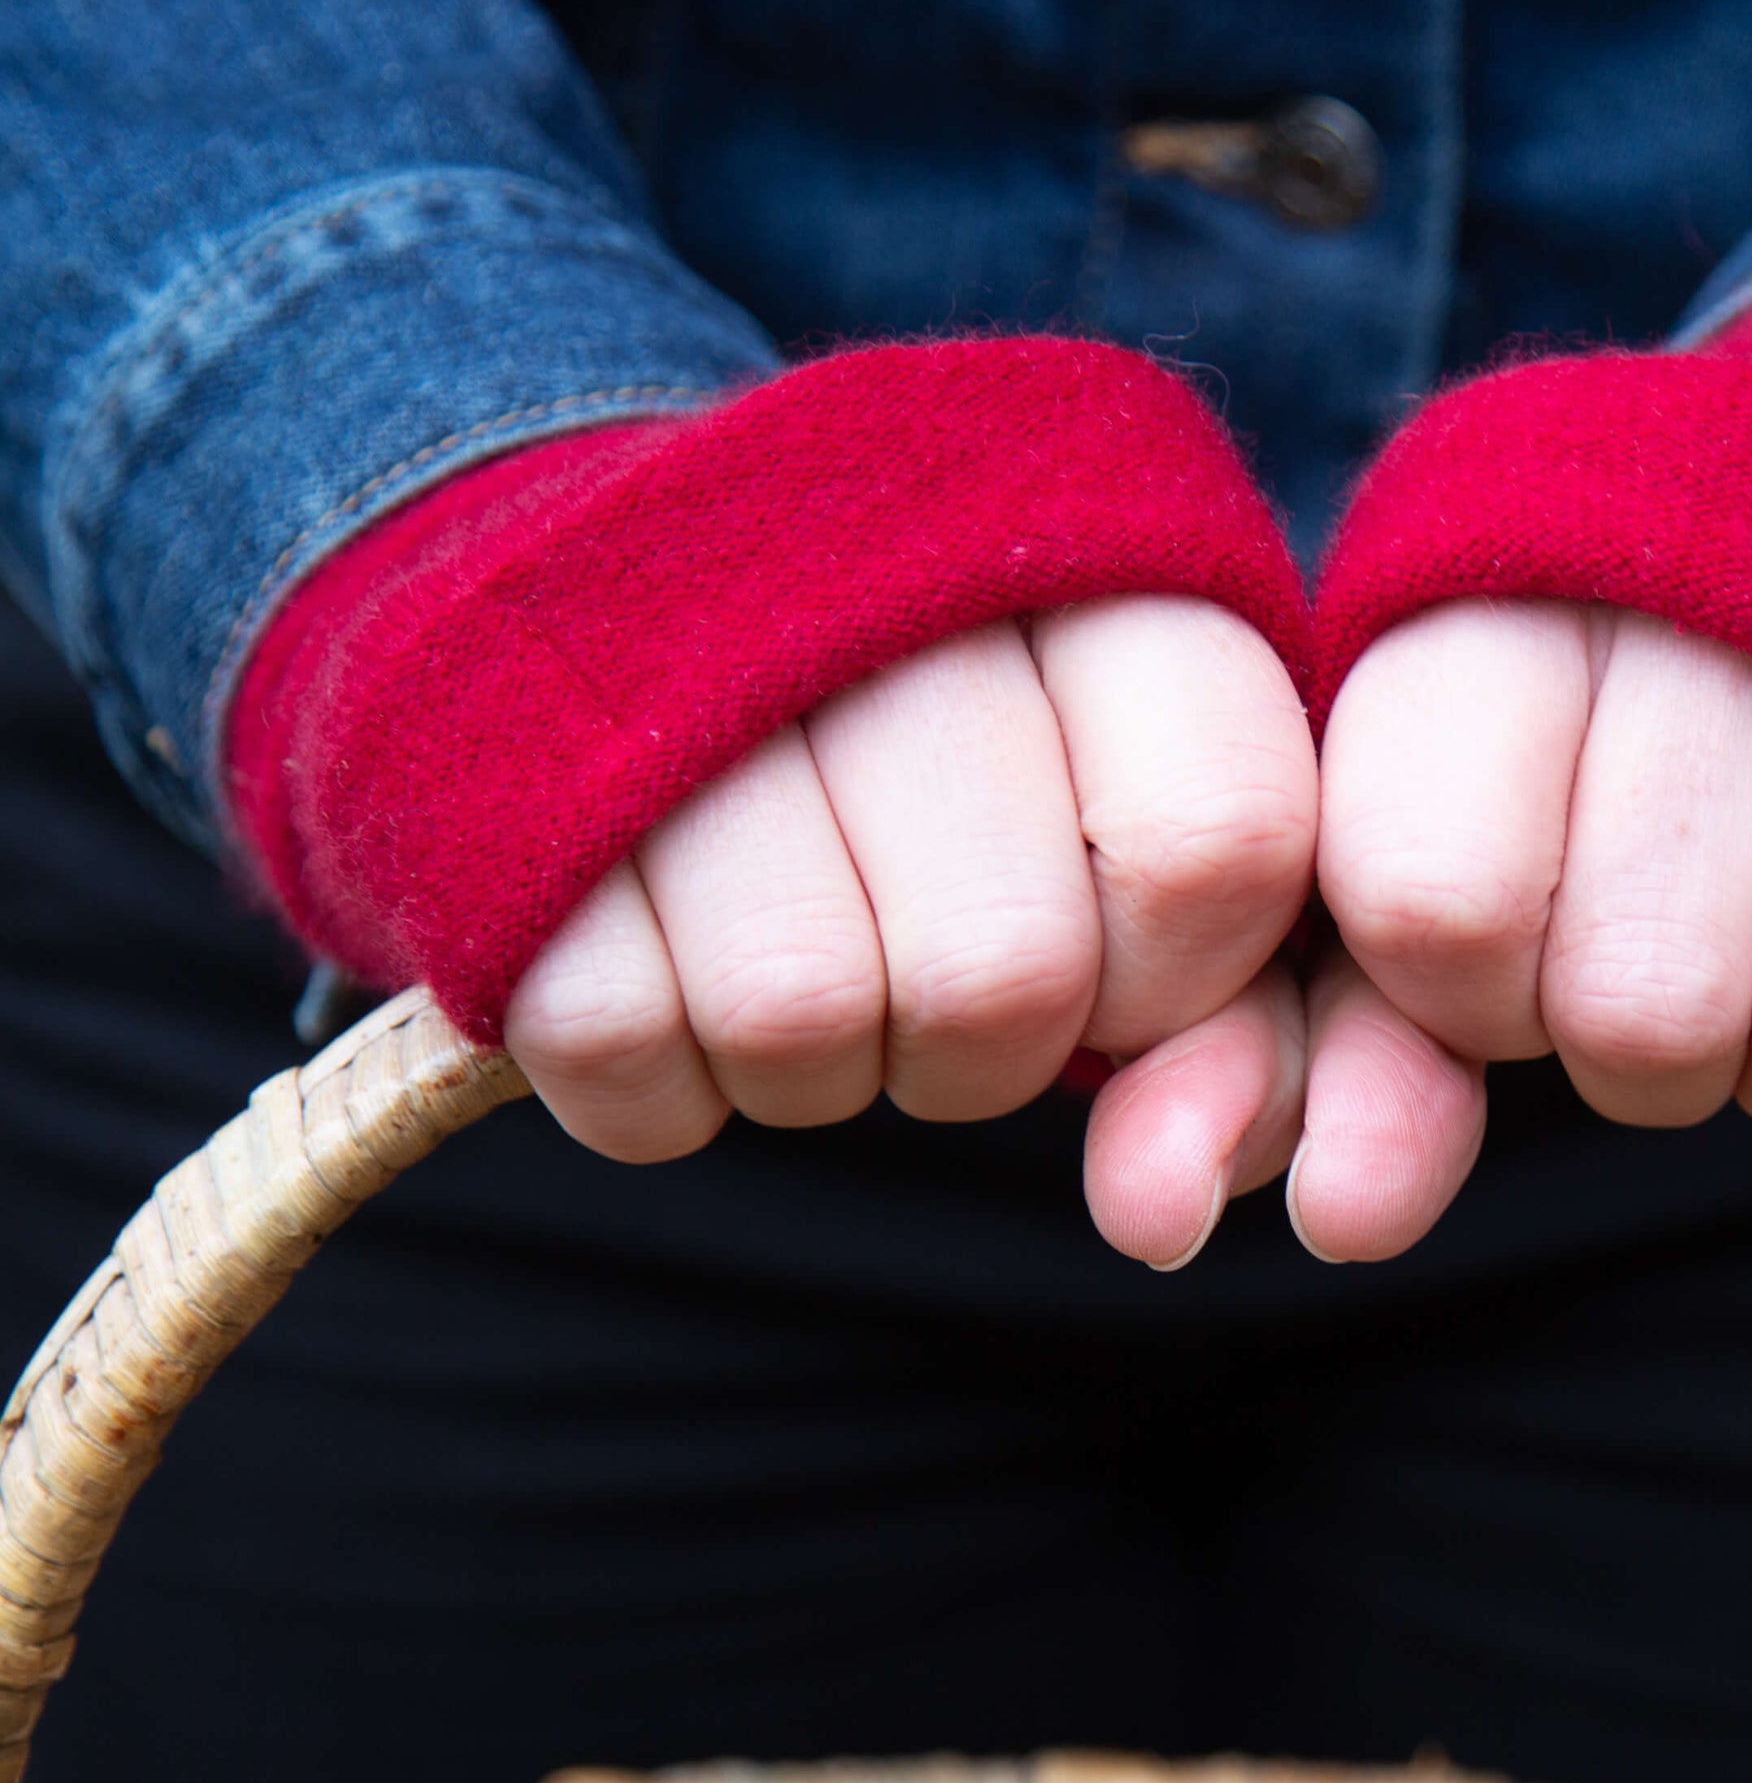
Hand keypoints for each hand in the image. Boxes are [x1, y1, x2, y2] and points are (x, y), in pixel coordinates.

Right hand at [501, 595, 1317, 1175]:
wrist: (614, 588)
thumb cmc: (938, 736)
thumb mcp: (1127, 800)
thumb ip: (1216, 1005)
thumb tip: (1167, 1215)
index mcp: (1096, 567)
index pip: (1214, 847)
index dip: (1169, 981)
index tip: (1108, 952)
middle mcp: (889, 592)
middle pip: (1008, 975)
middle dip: (979, 1043)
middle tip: (921, 959)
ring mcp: (677, 680)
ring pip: (808, 1022)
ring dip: (817, 1061)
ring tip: (789, 948)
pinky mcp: (505, 797)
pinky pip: (625, 1063)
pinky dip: (660, 1080)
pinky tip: (666, 966)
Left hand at [1105, 598, 1751, 1266]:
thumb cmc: (1576, 742)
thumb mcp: (1405, 841)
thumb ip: (1292, 1045)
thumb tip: (1212, 1227)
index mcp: (1497, 612)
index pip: (1432, 908)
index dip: (1463, 982)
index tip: (1496, 923)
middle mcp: (1705, 629)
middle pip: (1634, 1015)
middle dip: (1628, 1036)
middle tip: (1654, 935)